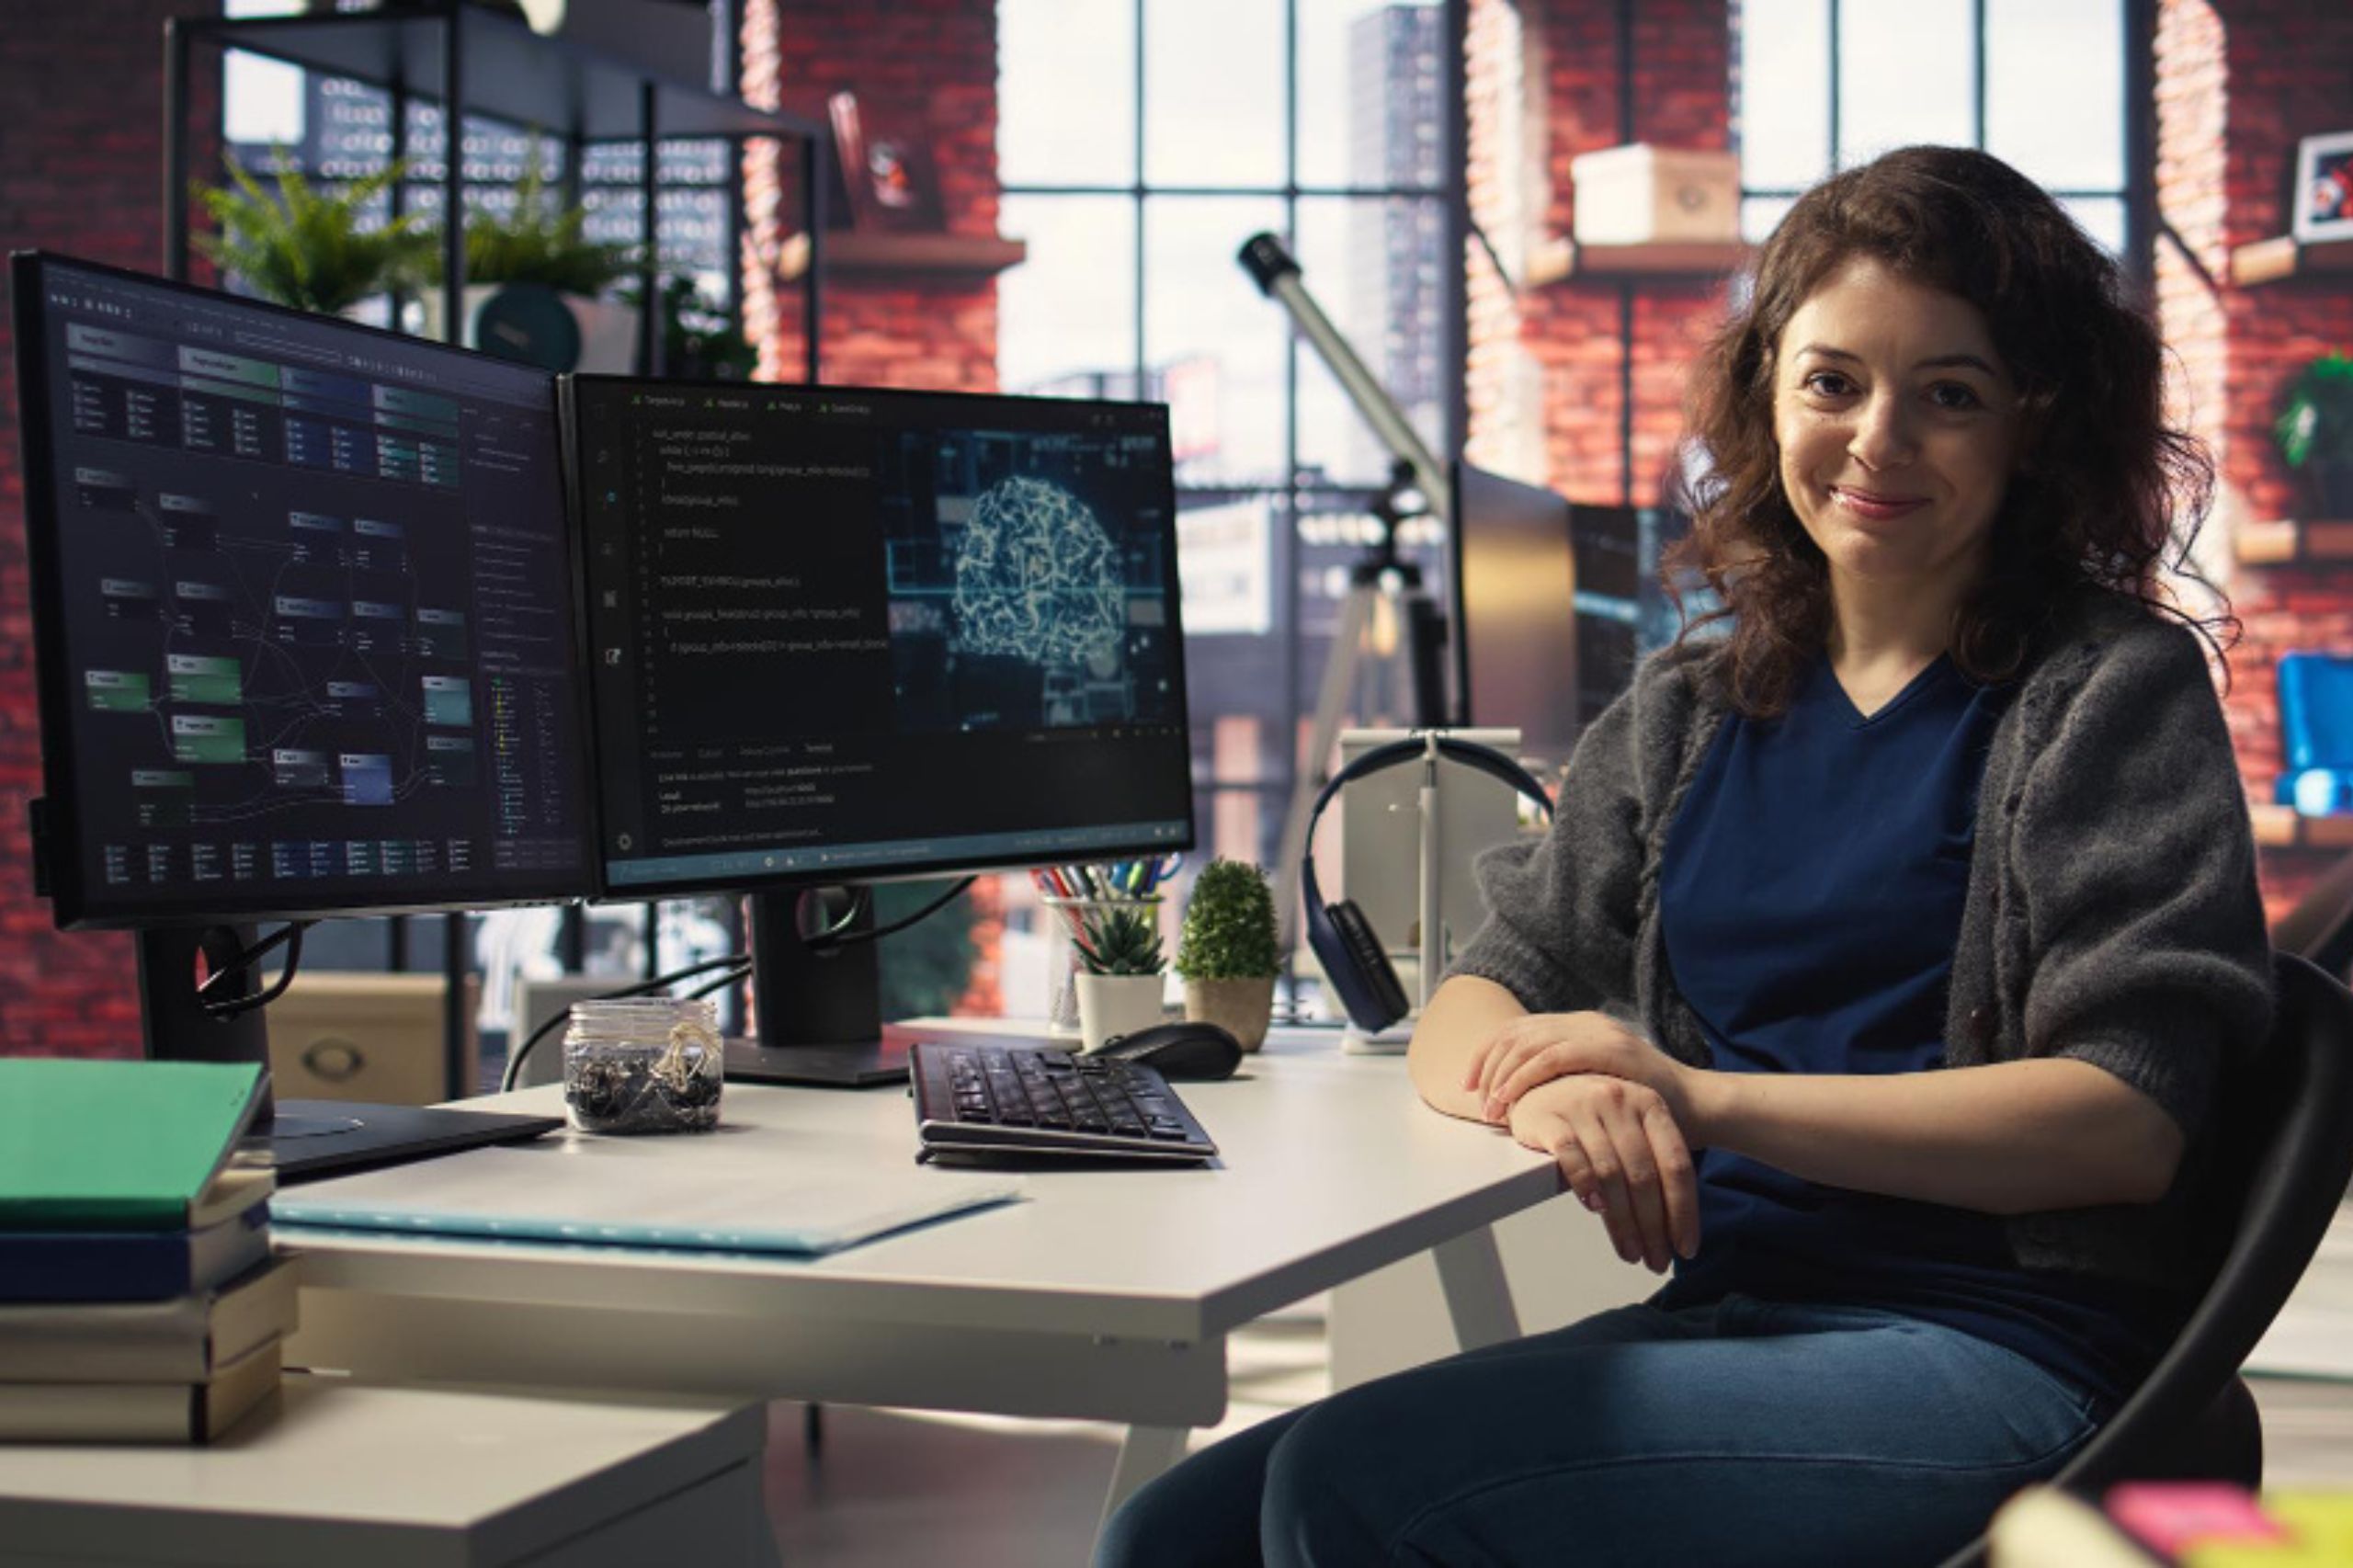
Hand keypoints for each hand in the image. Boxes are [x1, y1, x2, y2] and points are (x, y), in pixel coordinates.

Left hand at [1465, 1011, 1695, 1127]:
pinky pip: (1552, 1058)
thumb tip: (1518, 1097)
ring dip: (1501, 1076)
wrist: (1695, 1107)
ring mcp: (1597, 1032)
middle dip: (1487, 1066)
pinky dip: (1524, 1078)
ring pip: (1528, 1043)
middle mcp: (1585, 1022)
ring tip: (1490, 1106)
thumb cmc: (1644, 1105)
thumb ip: (1563, 1081)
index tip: (1468, 1084)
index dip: (1486, 1055)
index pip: (1518, 1031)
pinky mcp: (1609, 1049)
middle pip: (1516, 1033)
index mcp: (1578, 1027)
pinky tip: (1511, 1098)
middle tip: (1474, 1099)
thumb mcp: (1593, 1085)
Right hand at [1508, 1076, 1698, 1272]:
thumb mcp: (1628, 1125)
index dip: (1684, 1210)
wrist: (1537, 1082)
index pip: (1676, 1164)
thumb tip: (1673, 1223)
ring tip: (1629, 1251)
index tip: (1685, 1247)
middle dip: (1653, 1227)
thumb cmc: (1589, 1112)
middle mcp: (1620, 1100)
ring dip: (1623, 1222)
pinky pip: (1572, 1157)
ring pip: (1611, 1174)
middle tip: (1656, 1260)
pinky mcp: (1550, 1118)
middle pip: (1645, 1176)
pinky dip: (1585, 1186)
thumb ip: (1650, 1160)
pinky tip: (1595, 1210)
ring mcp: (1583, 1106)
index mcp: (1649, 1104)